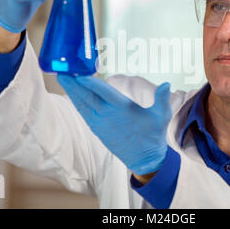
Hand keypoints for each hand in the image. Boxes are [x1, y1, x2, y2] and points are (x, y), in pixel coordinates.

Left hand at [57, 75, 171, 175]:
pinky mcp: (97, 129)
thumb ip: (162, 99)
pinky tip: (71, 94)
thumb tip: (167, 83)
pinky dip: (76, 102)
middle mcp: (108, 115)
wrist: (144, 159)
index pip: (104, 92)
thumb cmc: (153, 135)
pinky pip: (84, 112)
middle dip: (74, 83)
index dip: (90, 83)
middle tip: (62, 70)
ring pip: (82, 104)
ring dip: (72, 91)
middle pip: (87, 96)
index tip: (79, 73)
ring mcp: (100, 123)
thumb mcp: (161, 116)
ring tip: (62, 78)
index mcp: (122, 109)